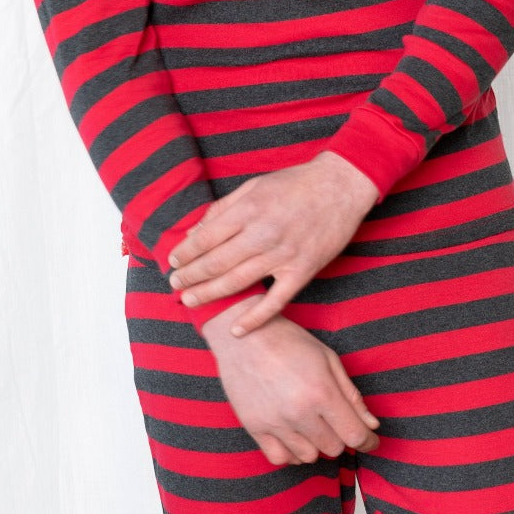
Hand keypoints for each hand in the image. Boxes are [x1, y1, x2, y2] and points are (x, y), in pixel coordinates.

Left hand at [169, 152, 378, 333]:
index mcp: (248, 209)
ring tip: (190, 301)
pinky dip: (255, 318)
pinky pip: (275, 301)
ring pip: (238, 282)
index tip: (172, 262)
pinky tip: (237, 329)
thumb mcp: (254, 186)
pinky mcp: (303, 271)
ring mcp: (283, 254)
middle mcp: (262, 233)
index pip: (206, 237)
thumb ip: (223, 208)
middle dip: (190, 276)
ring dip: (210, 294)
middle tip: (173, 285)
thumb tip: (195, 230)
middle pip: (217, 262)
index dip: (185, 252)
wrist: (340, 186)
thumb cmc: (294, 183)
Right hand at [201, 297, 379, 465]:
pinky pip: (280, 458)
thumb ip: (350, 394)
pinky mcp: (254, 427)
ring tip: (310, 422)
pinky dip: (290, 452)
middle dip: (339, 435)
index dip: (368, 440)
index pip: (355, 434)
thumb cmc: (288, 340)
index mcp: (321, 391)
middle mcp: (299, 412)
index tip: (370, 440)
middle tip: (332, 419)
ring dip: (315, 444)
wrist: (243, 334)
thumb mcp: (327, 357)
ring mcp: (275, 422)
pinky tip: (292, 434)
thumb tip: (371, 425)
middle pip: (333, 448)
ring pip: (308, 457)